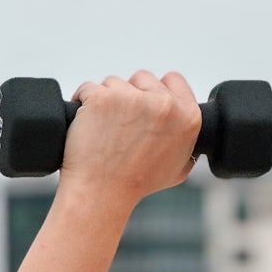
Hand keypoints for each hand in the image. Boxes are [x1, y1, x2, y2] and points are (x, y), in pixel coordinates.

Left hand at [62, 71, 205, 202]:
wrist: (103, 192)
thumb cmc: (138, 183)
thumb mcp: (179, 167)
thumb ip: (186, 142)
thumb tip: (184, 128)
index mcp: (188, 117)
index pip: (174, 80)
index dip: (157, 90)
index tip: (145, 105)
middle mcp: (164, 104)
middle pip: (142, 78)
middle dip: (131, 95)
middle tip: (122, 123)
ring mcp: (132, 98)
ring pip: (114, 83)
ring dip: (107, 100)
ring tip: (104, 130)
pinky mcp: (102, 97)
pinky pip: (88, 89)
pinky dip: (83, 103)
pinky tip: (87, 125)